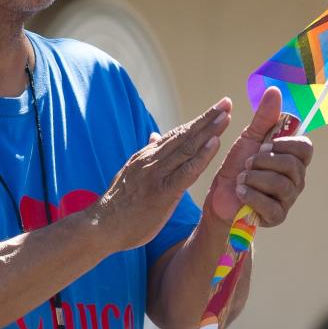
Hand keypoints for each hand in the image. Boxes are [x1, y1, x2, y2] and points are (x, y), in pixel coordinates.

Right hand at [92, 98, 232, 250]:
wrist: (101, 226)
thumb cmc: (119, 206)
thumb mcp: (131, 173)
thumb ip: (146, 156)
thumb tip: (155, 135)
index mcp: (147, 156)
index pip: (176, 135)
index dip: (197, 122)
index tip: (215, 110)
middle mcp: (152, 159)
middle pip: (185, 135)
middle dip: (207, 118)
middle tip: (226, 102)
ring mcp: (156, 174)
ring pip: (187, 148)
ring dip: (208, 130)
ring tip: (225, 115)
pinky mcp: (162, 191)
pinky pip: (186, 171)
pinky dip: (202, 156)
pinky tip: (214, 144)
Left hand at [204, 87, 311, 225]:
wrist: (220, 195)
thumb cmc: (237, 166)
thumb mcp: (249, 138)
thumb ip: (263, 117)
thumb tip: (274, 90)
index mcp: (293, 158)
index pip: (305, 147)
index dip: (284, 144)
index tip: (264, 144)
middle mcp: (296, 179)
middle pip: (292, 165)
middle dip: (263, 161)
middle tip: (247, 163)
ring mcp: (288, 199)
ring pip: (281, 184)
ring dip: (254, 178)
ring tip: (241, 178)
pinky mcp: (276, 217)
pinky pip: (271, 205)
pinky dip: (252, 195)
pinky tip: (240, 192)